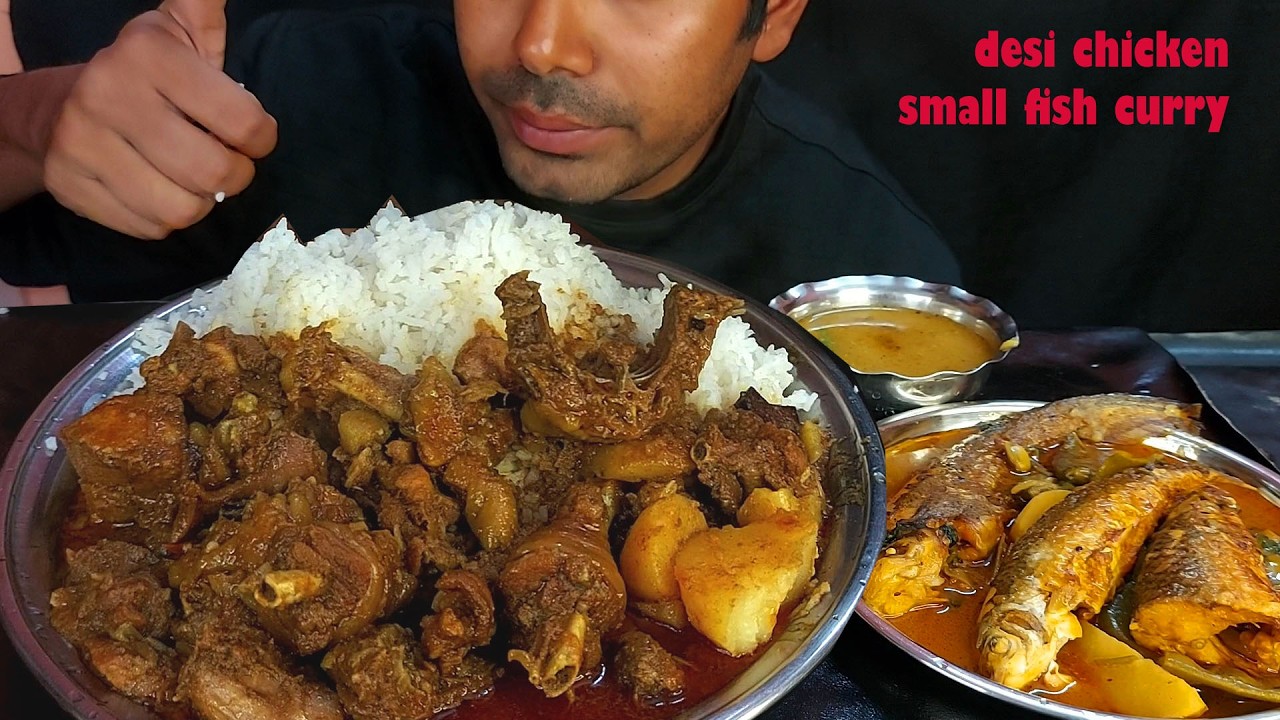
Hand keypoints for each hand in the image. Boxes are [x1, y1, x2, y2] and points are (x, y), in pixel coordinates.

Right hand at [42, 0, 277, 238]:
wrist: (58, 108)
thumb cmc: (144, 73)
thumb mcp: (180, 32)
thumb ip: (205, 8)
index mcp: (147, 54)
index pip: (243, 122)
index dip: (261, 138)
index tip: (253, 135)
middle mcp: (108, 95)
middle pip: (212, 172)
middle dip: (235, 175)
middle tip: (228, 165)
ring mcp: (82, 144)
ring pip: (182, 209)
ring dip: (200, 201)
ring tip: (193, 179)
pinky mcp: (71, 187)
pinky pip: (149, 227)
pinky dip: (165, 219)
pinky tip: (159, 190)